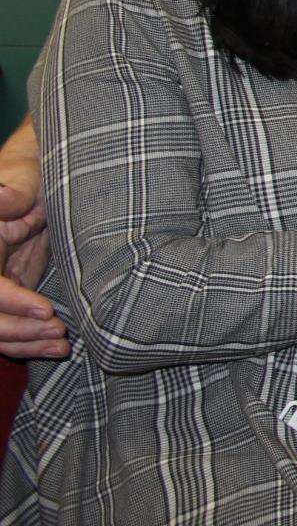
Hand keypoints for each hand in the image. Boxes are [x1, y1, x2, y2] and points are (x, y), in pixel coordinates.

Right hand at [0, 135, 63, 358]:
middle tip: (58, 330)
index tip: (45, 310)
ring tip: (62, 346)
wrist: (38, 184)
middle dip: (17, 330)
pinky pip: (7, 329)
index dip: (10, 302)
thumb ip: (13, 192)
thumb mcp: (25, 178)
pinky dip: (28, 344)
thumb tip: (1, 196)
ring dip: (24, 343)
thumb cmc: (31, 175)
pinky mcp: (7, 295)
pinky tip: (57, 349)